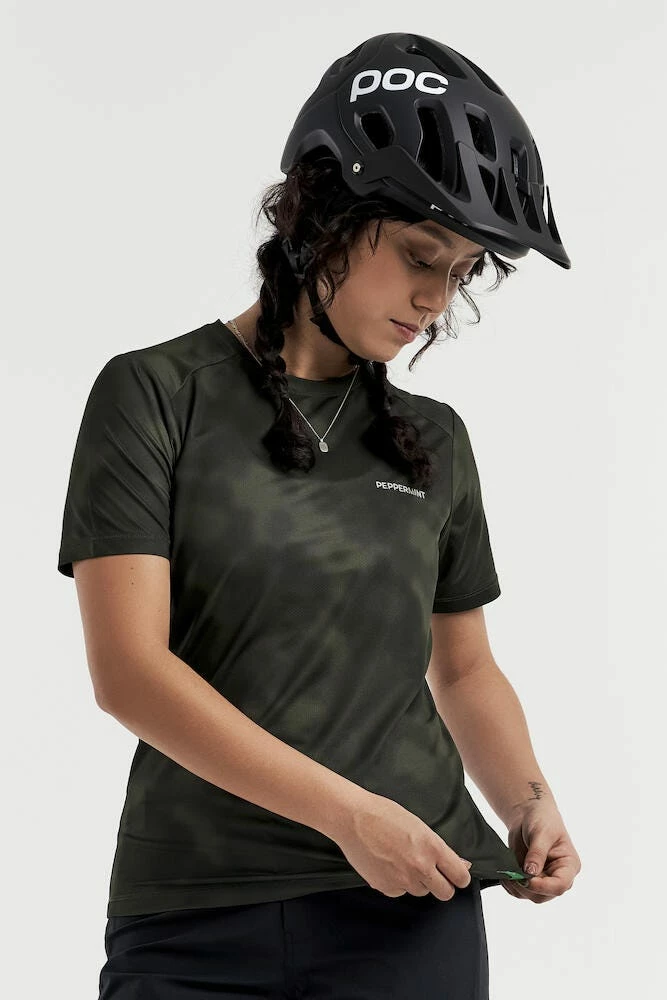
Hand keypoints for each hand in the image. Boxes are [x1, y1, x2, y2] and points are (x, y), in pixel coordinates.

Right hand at [333, 792, 472, 900]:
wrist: (353, 818)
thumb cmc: (383, 814)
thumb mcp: (419, 825)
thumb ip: (440, 849)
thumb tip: (461, 863)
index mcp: (432, 848)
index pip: (460, 876)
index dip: (460, 877)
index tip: (457, 875)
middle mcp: (420, 868)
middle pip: (445, 893)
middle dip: (442, 885)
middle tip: (434, 873)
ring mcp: (402, 881)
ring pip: (421, 892)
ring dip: (417, 881)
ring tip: (402, 860)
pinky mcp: (386, 888)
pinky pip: (400, 892)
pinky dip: (397, 883)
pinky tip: (388, 864)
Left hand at [501, 801, 581, 902]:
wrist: (529, 815)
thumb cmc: (543, 819)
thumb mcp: (541, 833)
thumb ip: (536, 853)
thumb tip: (530, 873)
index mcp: (569, 865)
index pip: (560, 885)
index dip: (543, 886)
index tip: (527, 879)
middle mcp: (558, 876)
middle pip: (543, 895)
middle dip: (526, 887)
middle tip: (512, 874)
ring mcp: (544, 880)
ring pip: (530, 896)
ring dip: (516, 887)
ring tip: (507, 872)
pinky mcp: (530, 879)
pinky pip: (520, 891)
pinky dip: (511, 886)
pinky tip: (506, 875)